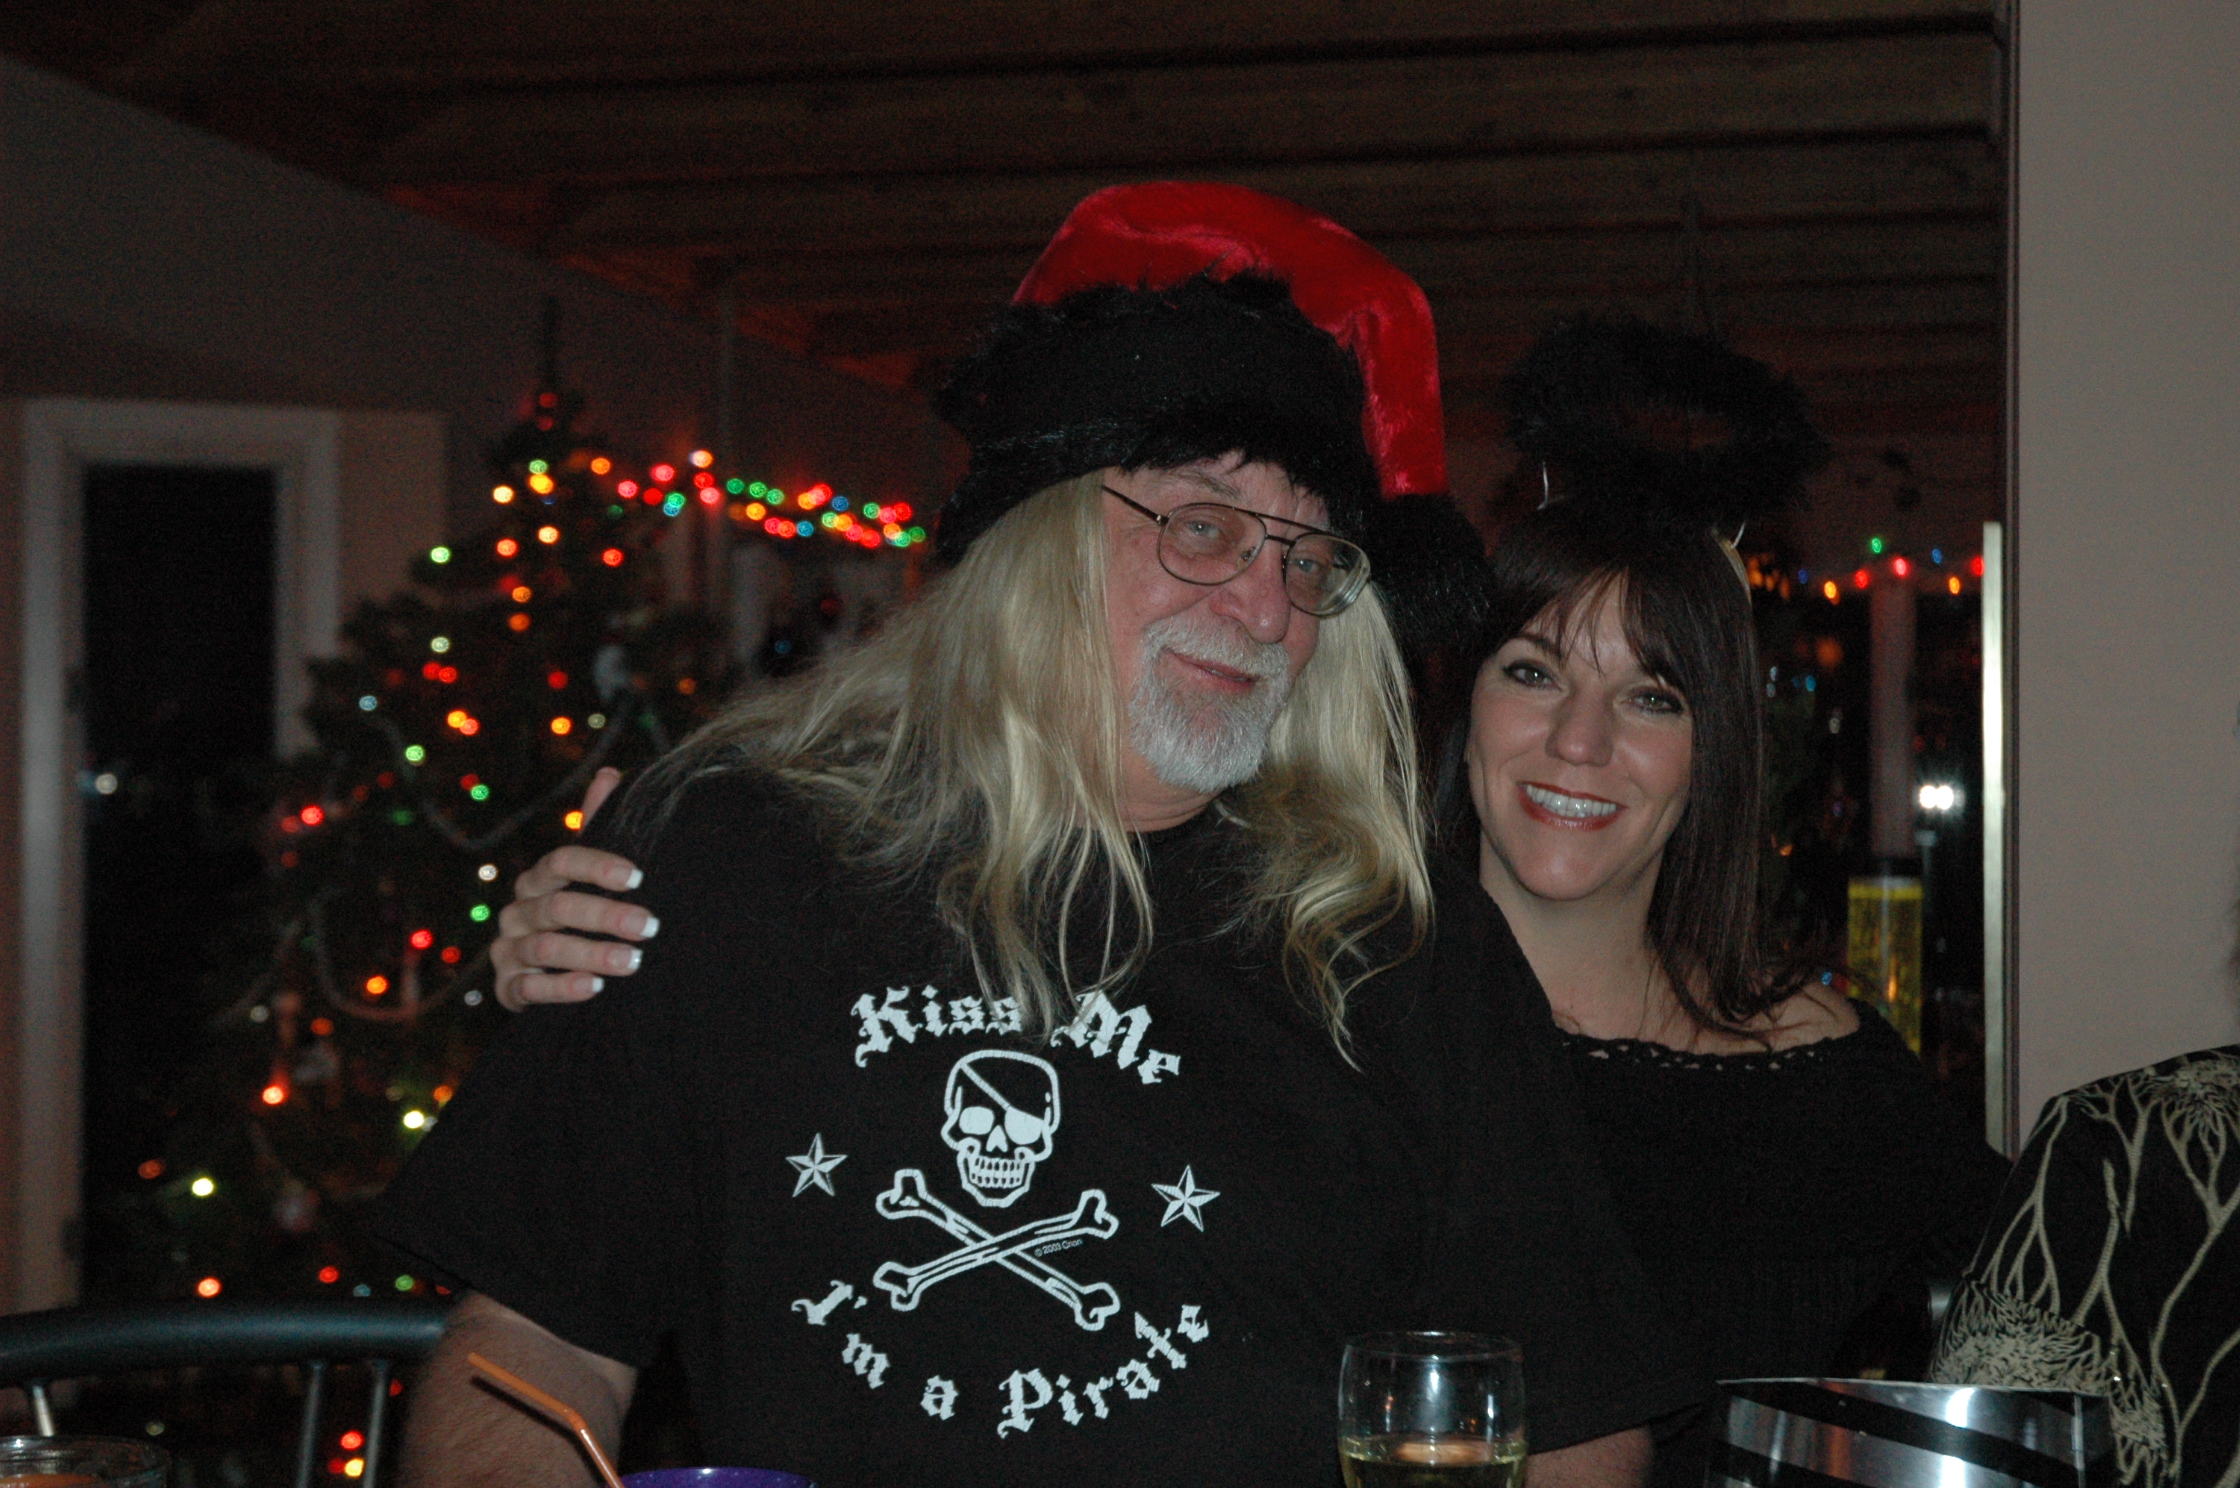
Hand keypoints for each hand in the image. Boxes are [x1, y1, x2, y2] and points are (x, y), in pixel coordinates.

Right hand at [491, 768, 657, 1010]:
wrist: (556, 977)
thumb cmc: (584, 917)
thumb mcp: (594, 876)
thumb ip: (599, 828)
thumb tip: (610, 773)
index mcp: (539, 879)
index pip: (561, 861)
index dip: (597, 866)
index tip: (637, 876)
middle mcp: (517, 911)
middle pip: (558, 907)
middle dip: (606, 915)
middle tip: (649, 926)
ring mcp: (508, 950)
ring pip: (545, 948)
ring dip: (591, 953)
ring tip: (632, 962)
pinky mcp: (507, 988)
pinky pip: (527, 988)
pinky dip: (562, 988)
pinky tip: (595, 988)